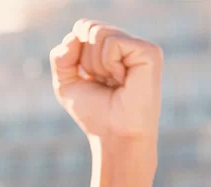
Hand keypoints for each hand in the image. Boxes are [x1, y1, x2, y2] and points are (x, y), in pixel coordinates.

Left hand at [50, 19, 162, 140]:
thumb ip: (61, 57)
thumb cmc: (94, 113)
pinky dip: (109, 64)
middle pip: (88, 28)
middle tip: (102, 82)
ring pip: (98, 33)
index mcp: (109, 49)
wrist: (114, 135)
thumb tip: (74, 35)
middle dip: (85, 61)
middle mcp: (126, 44)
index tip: (88, 78)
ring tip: (114, 82)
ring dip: (96, 65)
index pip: (82, 27)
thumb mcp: (66, 84)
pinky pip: (113, 43)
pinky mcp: (149, 51)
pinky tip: (123, 80)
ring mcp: (138, 46)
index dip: (74, 53)